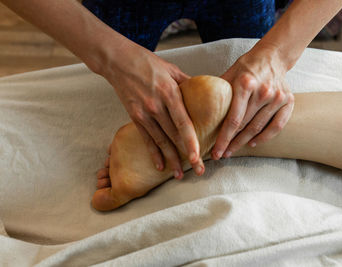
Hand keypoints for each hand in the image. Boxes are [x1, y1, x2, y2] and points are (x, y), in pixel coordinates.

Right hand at [99, 40, 203, 178]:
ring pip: (160, 141)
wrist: (117, 60)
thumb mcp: (172, 69)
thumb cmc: (147, 62)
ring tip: (178, 175)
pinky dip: (153, 153)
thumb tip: (206, 93)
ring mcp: (144, 113)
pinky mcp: (134, 116)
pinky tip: (159, 166)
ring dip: (170, 160)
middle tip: (198, 171)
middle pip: (174, 136)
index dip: (191, 142)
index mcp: (169, 93)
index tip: (198, 157)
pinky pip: (146, 138)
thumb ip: (189, 83)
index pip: (183, 123)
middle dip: (187, 156)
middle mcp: (156, 106)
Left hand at [212, 46, 294, 158]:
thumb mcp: (228, 74)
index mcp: (246, 84)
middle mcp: (263, 91)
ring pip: (259, 128)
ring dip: (244, 142)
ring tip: (233, 150)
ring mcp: (278, 97)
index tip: (216, 152)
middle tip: (221, 154)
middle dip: (231, 143)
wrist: (273, 57)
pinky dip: (265, 137)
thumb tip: (194, 107)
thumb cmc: (246, 67)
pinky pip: (277, 126)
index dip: (223, 139)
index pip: (233, 119)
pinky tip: (252, 143)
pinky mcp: (288, 101)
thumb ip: (215, 90)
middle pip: (245, 126)